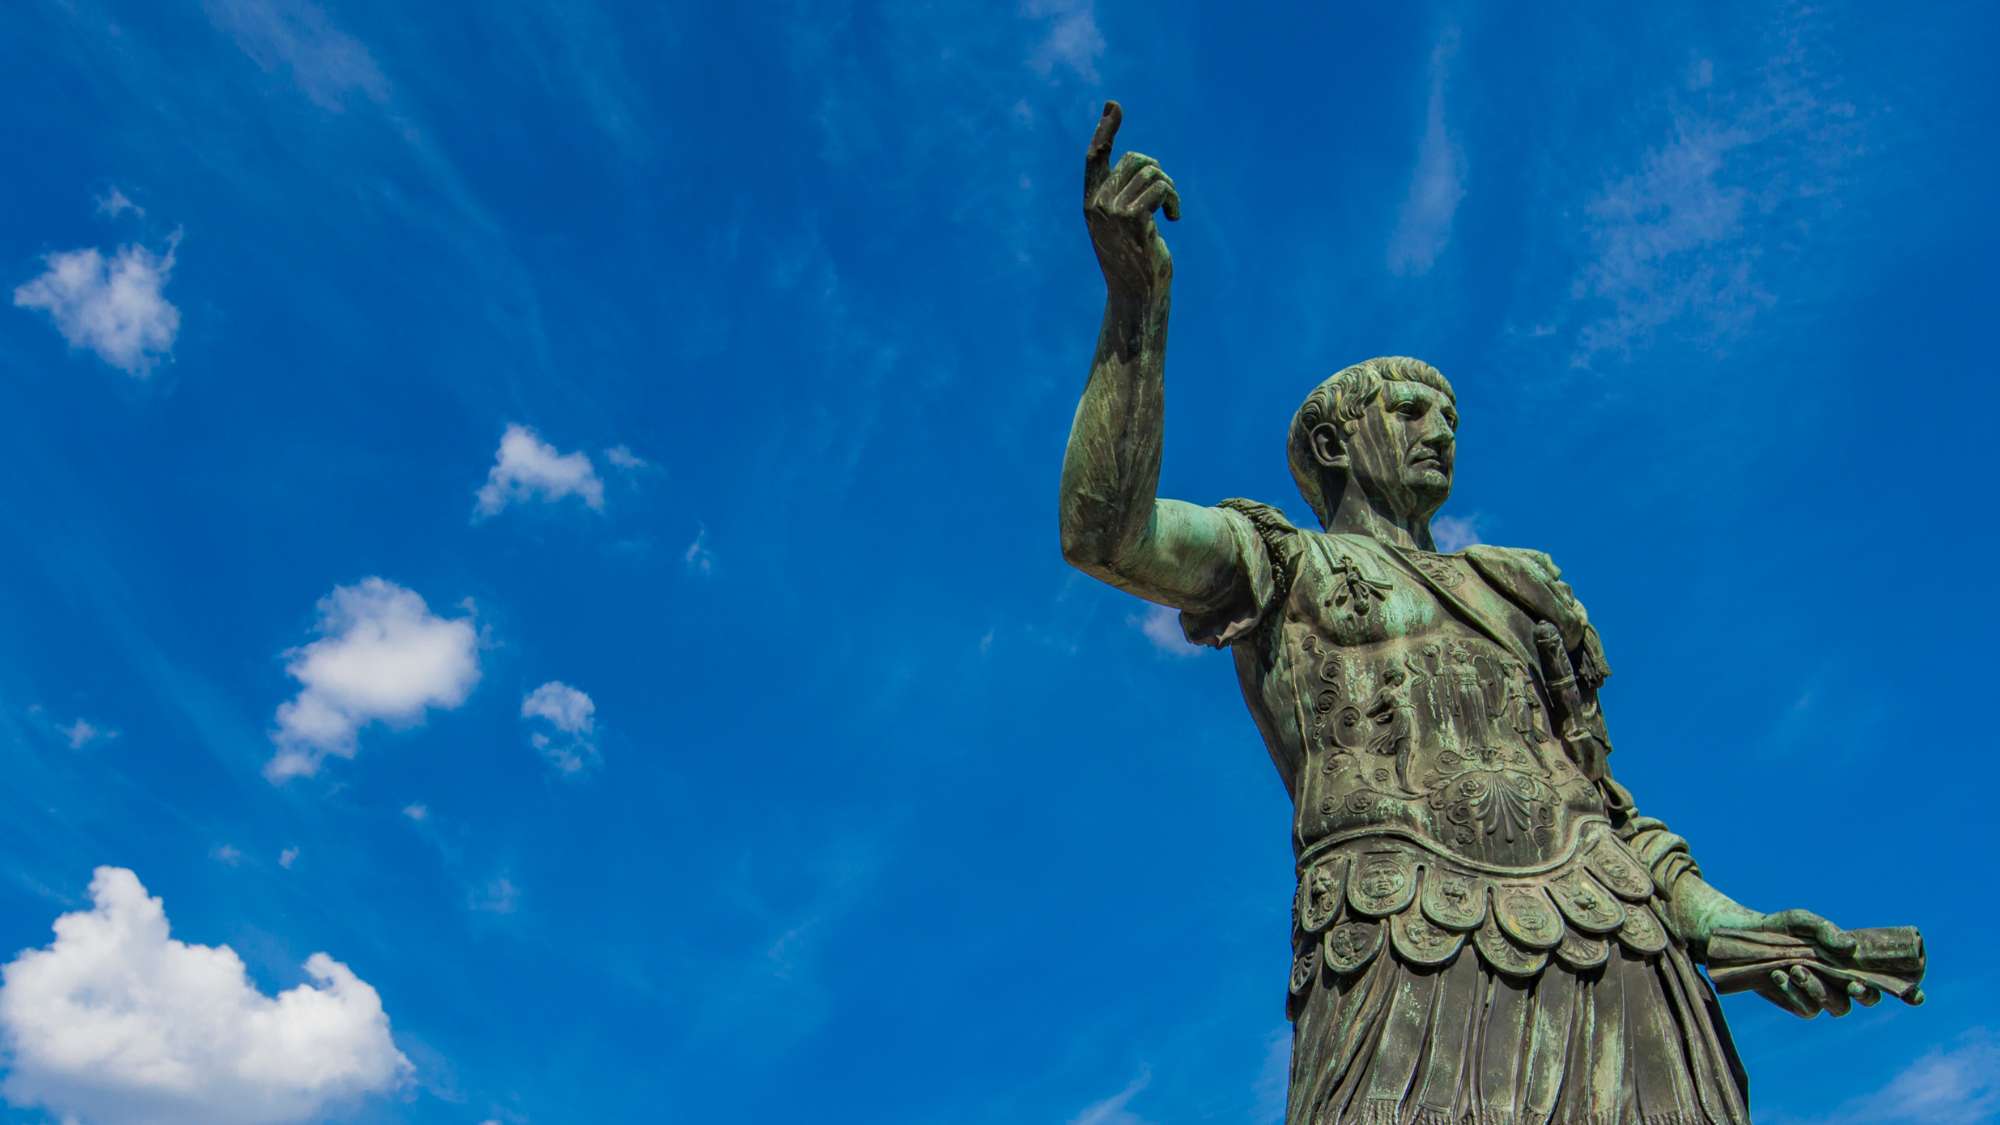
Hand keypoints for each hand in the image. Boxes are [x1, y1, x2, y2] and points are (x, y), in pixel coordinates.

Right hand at [1083, 101, 1180, 298]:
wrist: (1137, 295)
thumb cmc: (1135, 260)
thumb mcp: (1125, 225)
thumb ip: (1126, 197)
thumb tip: (1149, 166)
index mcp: (1092, 203)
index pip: (1095, 158)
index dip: (1105, 130)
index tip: (1114, 105)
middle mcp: (1097, 205)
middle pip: (1134, 160)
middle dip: (1158, 170)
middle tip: (1167, 196)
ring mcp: (1112, 212)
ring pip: (1152, 173)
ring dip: (1170, 188)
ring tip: (1172, 209)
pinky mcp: (1133, 221)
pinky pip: (1161, 189)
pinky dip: (1173, 199)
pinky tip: (1174, 219)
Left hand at [1741, 909, 1879, 1018]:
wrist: (1748, 937)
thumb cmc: (1782, 927)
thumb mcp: (1801, 922)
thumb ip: (1825, 930)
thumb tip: (1850, 946)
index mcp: (1848, 963)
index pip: (1874, 981)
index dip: (1875, 987)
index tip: (1859, 981)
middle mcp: (1840, 983)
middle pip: (1863, 999)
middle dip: (1859, 994)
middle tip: (1849, 984)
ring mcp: (1820, 996)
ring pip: (1836, 1006)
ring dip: (1818, 989)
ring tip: (1796, 969)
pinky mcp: (1800, 1003)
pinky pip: (1808, 1009)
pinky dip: (1795, 993)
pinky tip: (1778, 975)